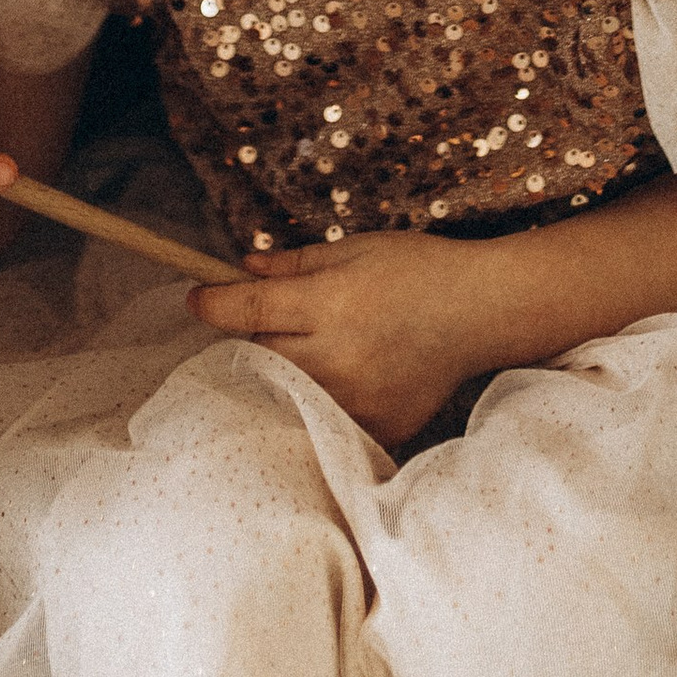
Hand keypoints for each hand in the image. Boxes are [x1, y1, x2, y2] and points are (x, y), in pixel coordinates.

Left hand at [191, 231, 500, 452]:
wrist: (480, 313)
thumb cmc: (418, 269)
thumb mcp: (355, 250)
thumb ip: (294, 265)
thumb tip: (241, 268)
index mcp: (329, 304)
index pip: (249, 309)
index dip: (213, 304)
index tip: (195, 298)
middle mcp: (337, 357)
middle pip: (261, 356)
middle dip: (249, 339)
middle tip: (254, 324)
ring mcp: (356, 399)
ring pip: (287, 393)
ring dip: (278, 374)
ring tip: (292, 354)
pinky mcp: (375, 426)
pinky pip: (325, 419)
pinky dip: (316, 402)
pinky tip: (327, 383)